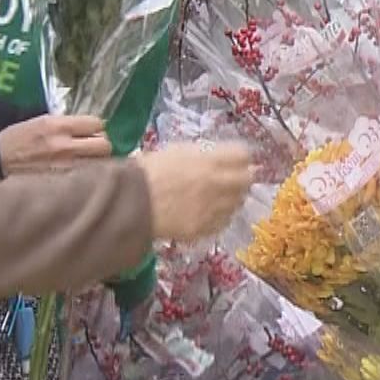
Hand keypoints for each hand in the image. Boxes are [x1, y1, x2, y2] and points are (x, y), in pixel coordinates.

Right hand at [0, 114, 111, 173]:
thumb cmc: (16, 140)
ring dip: (98, 164)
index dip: (96, 128)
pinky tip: (80, 178)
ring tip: (87, 164)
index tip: (91, 133)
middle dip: (101, 146)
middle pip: (105, 145)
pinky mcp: (61, 186)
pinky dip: (88, 179)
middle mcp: (64, 146)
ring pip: (101, 166)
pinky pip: (87, 181)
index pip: (97, 123)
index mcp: (57, 126)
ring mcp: (65, 168)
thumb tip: (92, 128)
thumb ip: (67, 124)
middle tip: (92, 149)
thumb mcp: (40, 121)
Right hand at [139, 143, 255, 242]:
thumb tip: (222, 158)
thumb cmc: (149, 171)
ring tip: (216, 197)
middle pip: (248, 179)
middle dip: (243, 178)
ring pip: (238, 202)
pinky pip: (223, 222)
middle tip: (233, 180)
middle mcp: (218, 183)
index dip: (242, 157)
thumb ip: (205, 155)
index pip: (244, 155)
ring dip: (232, 198)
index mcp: (210, 160)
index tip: (238, 160)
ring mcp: (213, 208)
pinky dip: (220, 217)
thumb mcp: (178, 151)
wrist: (131, 202)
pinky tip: (207, 213)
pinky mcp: (205, 228)